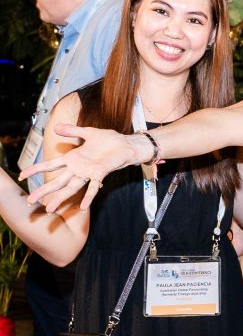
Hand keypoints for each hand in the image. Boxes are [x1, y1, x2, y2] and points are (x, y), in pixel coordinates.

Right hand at [20, 124, 147, 213]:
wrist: (127, 144)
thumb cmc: (109, 140)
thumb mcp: (88, 132)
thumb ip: (73, 131)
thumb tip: (56, 127)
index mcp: (73, 158)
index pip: (50, 165)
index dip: (36, 169)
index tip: (22, 175)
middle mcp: (78, 168)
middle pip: (57, 181)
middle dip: (43, 190)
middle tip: (30, 200)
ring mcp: (88, 173)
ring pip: (71, 187)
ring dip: (60, 197)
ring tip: (49, 208)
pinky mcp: (100, 174)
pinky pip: (93, 187)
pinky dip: (88, 196)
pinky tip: (81, 206)